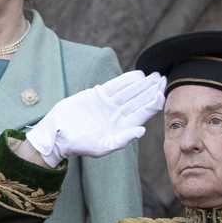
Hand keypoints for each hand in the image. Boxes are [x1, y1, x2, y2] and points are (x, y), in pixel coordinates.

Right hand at [23, 71, 165, 167]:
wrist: (58, 135)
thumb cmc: (78, 145)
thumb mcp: (102, 147)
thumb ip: (122, 140)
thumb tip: (142, 131)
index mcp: (122, 128)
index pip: (142, 114)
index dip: (153, 104)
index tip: (162, 94)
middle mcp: (118, 115)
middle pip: (138, 100)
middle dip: (151, 90)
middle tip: (163, 79)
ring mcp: (108, 104)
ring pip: (129, 92)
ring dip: (142, 84)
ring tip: (154, 75)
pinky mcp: (97, 96)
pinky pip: (115, 86)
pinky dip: (126, 80)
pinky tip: (138, 75)